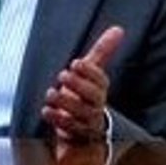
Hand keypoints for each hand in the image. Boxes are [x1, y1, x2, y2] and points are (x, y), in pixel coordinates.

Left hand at [41, 25, 123, 142]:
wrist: (83, 130)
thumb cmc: (85, 94)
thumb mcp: (91, 71)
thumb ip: (103, 51)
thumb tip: (118, 29)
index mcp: (100, 88)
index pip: (100, 80)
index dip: (89, 71)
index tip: (75, 63)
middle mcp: (97, 106)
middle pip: (94, 96)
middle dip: (78, 84)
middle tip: (62, 75)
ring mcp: (88, 122)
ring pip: (81, 113)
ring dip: (64, 101)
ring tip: (51, 93)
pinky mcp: (77, 135)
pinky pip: (70, 129)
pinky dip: (57, 119)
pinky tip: (47, 110)